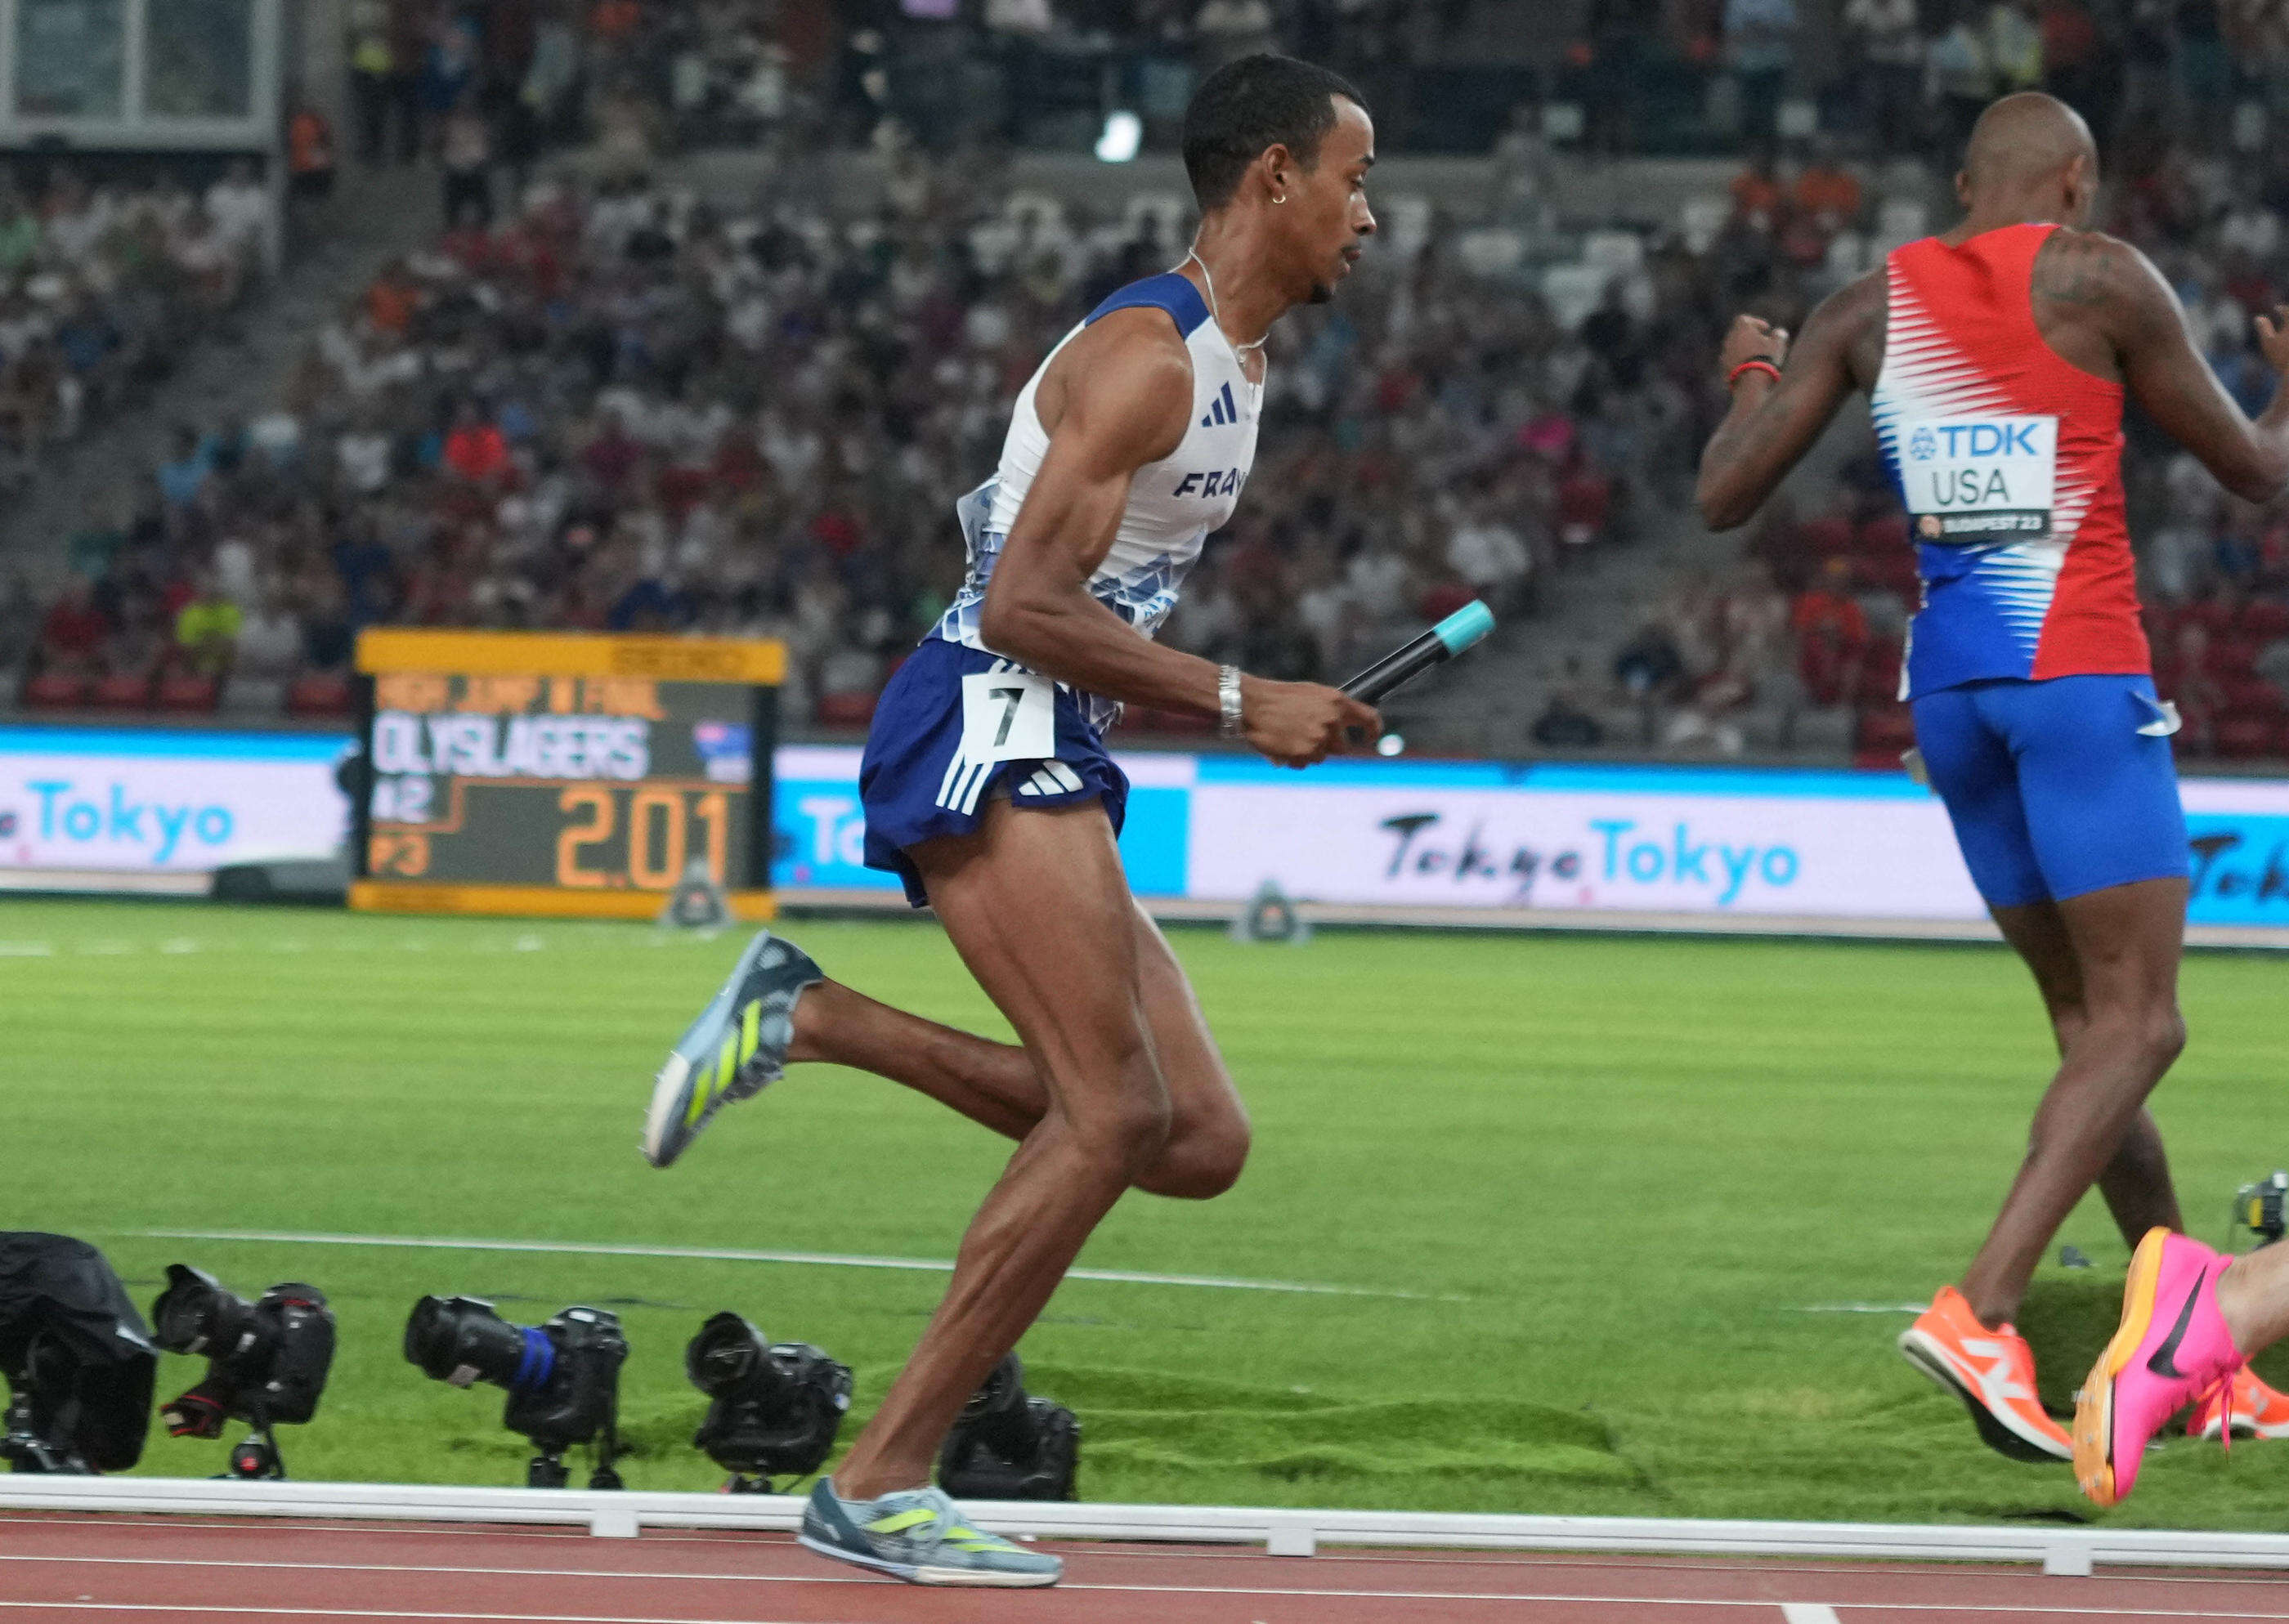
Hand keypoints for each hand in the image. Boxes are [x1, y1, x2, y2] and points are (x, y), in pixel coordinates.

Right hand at [1239, 676, 1381, 768]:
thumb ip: (1331, 708)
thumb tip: (1343, 724)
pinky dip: (1295, 758)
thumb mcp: (1312, 693)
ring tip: (1290, 735)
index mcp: (1337, 702)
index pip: (1369, 718)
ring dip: (1309, 751)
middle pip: (1342, 747)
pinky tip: (1283, 744)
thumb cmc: (1279, 696)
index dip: (1374, 729)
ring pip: (1321, 757)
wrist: (1251, 704)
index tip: (1372, 737)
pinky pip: (1305, 764)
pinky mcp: (1304, 754)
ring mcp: (1319, 739)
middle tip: (1310, 735)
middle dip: (1329, 745)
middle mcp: (1332, 721)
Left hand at [1720, 314, 1789, 377]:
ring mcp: (1724, 354)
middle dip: (1749, 337)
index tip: (1766, 329)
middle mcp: (1729, 339)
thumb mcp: (1778, 344)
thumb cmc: (1766, 358)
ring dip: (1744, 350)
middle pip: (1737, 334)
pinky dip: (1739, 362)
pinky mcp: (1723, 368)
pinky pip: (1731, 361)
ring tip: (1756, 358)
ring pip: (1734, 348)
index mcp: (1741, 329)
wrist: (1750, 382)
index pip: (1744, 319)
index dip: (1755, 323)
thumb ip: (1779, 335)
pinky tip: (1750, 369)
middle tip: (1761, 343)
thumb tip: (1778, 332)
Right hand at [2258, 305, 2288, 377]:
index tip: (2277, 309)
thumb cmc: (2283, 358)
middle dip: (2288, 314)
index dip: (2281, 309)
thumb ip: (2263, 328)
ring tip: (2287, 332)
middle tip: (2287, 315)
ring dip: (2288, 331)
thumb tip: (2258, 318)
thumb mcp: (2268, 343)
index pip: (2286, 310)